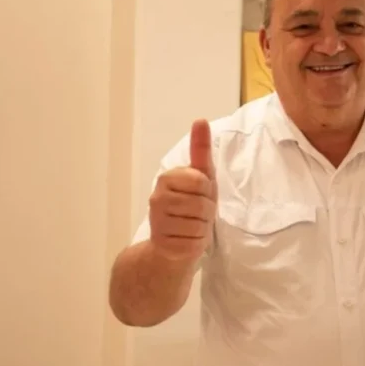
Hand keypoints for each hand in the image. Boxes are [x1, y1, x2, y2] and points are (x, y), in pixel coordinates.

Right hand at [149, 119, 217, 261]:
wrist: (174, 240)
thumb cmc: (192, 203)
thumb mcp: (201, 175)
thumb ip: (200, 149)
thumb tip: (200, 120)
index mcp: (167, 178)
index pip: (201, 182)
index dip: (207, 191)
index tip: (201, 194)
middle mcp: (157, 199)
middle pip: (202, 204)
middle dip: (207, 211)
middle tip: (197, 213)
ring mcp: (158, 223)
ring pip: (198, 224)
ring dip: (203, 227)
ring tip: (192, 225)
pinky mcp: (163, 245)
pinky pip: (194, 243)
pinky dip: (197, 243)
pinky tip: (187, 239)